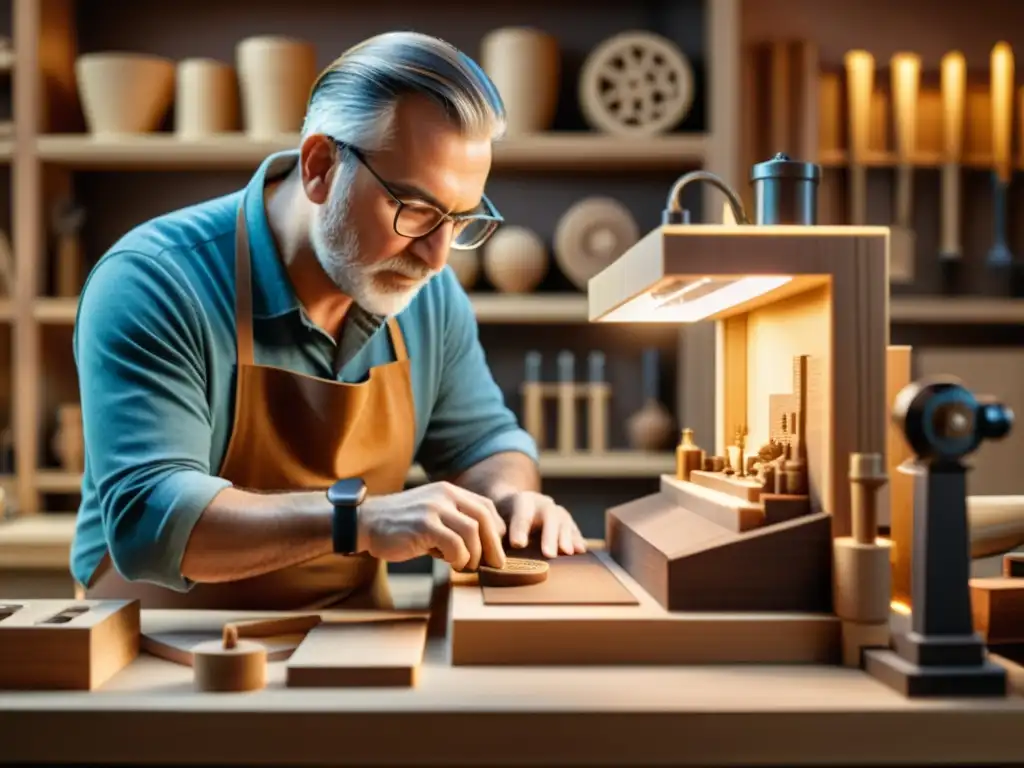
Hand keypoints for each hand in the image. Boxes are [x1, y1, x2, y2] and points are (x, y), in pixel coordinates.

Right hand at [356, 482, 506, 571]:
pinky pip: (455, 544)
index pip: (485, 506)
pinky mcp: (424, 525)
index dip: (496, 528)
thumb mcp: (431, 515)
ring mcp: (434, 508)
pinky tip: (450, 563)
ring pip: (472, 532)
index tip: (496, 547)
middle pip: (484, 518)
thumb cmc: (401, 525)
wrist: (366, 522)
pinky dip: (458, 558)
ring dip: (474, 554)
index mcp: (448, 491)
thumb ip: (454, 522)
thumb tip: (483, 546)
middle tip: (496, 564)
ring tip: (466, 565)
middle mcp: (444, 495)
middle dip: (494, 544)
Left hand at [498, 491, 585, 558]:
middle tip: (548, 554)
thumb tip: (492, 556)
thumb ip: (497, 536)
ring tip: (568, 552)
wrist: (518, 506)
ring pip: (564, 520)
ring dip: (566, 537)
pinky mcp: (567, 522)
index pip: (521, 512)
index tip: (518, 545)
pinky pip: (574, 529)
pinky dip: (577, 539)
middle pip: (548, 515)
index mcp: (521, 501)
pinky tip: (581, 550)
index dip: (520, 528)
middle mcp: (542, 503)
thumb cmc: (504, 521)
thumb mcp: (497, 523)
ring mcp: (556, 511)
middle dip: (549, 535)